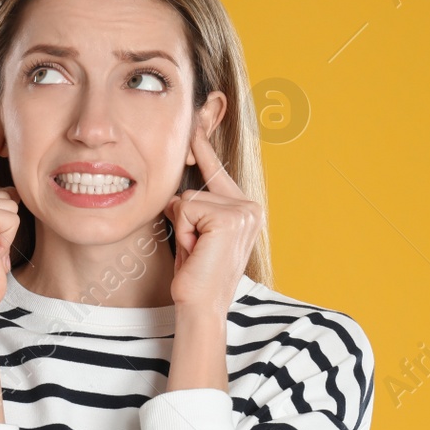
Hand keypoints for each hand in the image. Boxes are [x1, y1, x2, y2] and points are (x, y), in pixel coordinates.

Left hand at [163, 127, 261, 315]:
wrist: (201, 306)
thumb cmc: (196, 276)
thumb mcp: (197, 233)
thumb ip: (196, 206)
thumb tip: (177, 187)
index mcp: (247, 209)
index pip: (218, 173)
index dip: (203, 150)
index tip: (196, 123)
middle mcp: (251, 207)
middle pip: (196, 188)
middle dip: (185, 218)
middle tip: (196, 249)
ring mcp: (244, 212)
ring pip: (189, 199)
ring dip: (184, 227)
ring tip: (196, 251)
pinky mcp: (229, 218)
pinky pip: (187, 208)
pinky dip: (184, 231)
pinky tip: (196, 250)